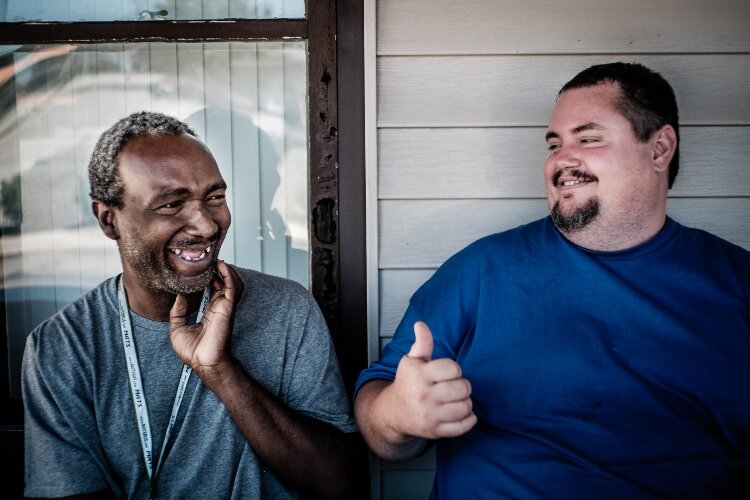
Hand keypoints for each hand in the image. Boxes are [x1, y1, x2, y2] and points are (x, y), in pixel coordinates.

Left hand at [169, 260, 242, 379]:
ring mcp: (225, 307)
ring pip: (232, 282)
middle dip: (219, 269)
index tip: (203, 266)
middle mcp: (219, 307)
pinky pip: (232, 287)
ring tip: (217, 258)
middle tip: (210, 257)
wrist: (203, 363)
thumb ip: (177, 311)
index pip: (213, 289)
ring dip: (227, 269)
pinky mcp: (228, 308)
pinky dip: (229, 274)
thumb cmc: (193, 352)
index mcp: (210, 312)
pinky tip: (222, 265)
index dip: (210, 276)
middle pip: (224, 282)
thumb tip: (178, 295)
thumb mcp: (177, 328)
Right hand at [386, 321, 476, 440]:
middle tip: (454, 387)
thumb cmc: (407, 383)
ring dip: (465, 403)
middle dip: (462, 386)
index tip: (447, 372)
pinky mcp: (435, 431)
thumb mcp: (412, 360)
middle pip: (463, 388)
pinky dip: (468, 419)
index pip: (453, 368)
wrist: (393, 412)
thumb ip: (422, 342)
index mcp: (420, 375)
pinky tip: (461, 413)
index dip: (454, 369)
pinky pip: (463, 427)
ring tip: (455, 400)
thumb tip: (421, 324)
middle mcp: (424, 396)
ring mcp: (430, 415)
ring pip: (465, 407)